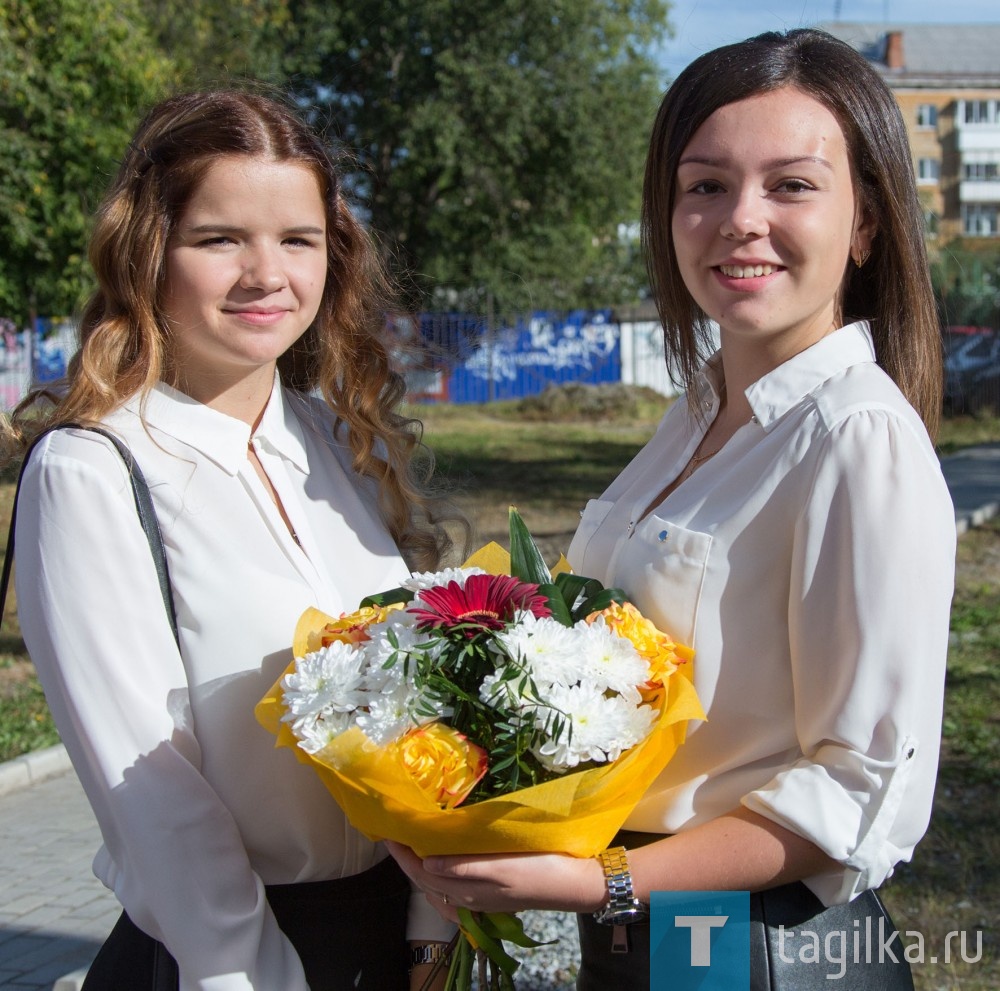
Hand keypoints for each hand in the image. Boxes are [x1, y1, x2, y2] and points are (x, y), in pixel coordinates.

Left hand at [386, 841, 606, 917]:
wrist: (574, 882)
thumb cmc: (539, 869)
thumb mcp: (501, 867)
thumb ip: (463, 867)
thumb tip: (425, 861)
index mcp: (466, 893)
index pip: (421, 874)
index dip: (402, 854)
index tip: (387, 831)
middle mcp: (467, 898)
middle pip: (425, 878)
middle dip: (406, 858)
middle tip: (394, 831)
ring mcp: (478, 896)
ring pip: (437, 882)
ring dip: (421, 862)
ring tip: (411, 840)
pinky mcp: (490, 890)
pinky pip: (452, 881)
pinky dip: (439, 867)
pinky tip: (441, 856)